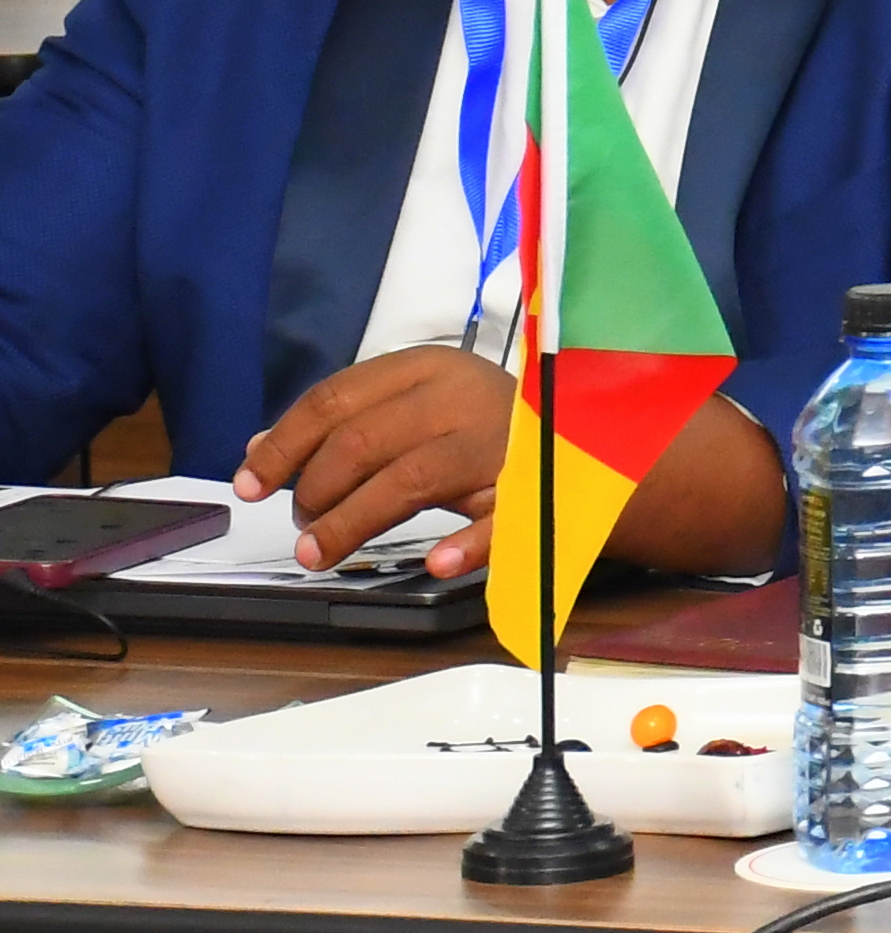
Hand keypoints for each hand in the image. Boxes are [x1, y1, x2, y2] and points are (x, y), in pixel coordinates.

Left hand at [236, 346, 523, 576]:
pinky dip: (467, 544)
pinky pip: (499, 519)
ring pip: (409, 479)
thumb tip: (260, 449)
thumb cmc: (492, 425)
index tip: (251, 484)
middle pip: (362, 441)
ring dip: (351, 522)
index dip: (283, 445)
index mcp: (428, 368)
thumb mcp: (419, 406)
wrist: (597, 441)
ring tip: (318, 553)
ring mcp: (502, 442)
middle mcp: (462, 397)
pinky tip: (436, 564)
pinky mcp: (538, 488)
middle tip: (301, 527)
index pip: (334, 400)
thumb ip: (347, 423)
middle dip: (313, 491)